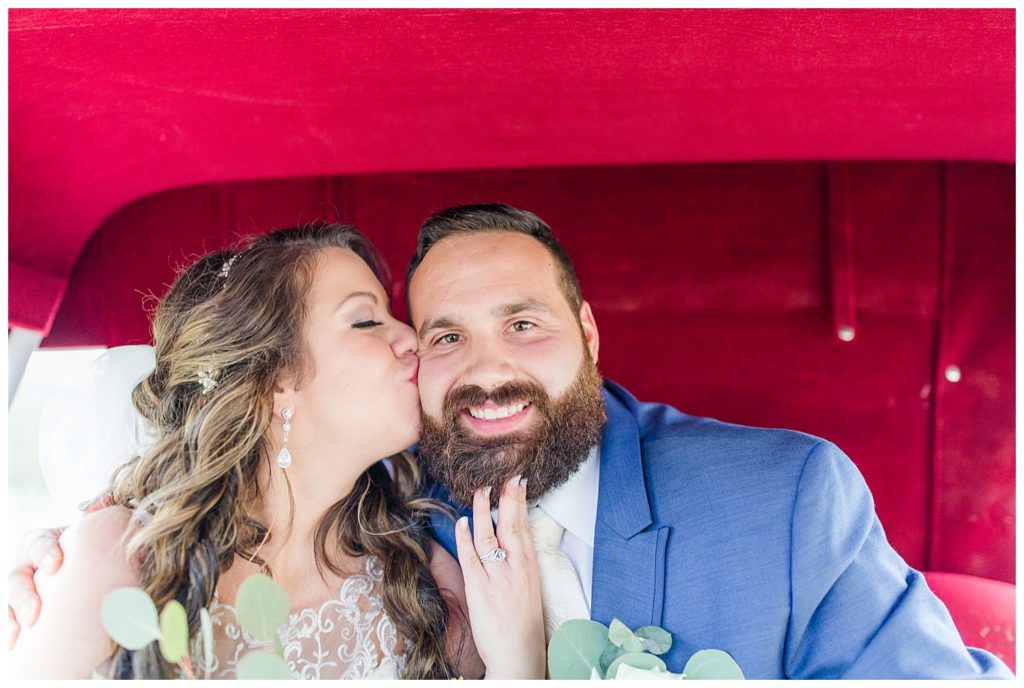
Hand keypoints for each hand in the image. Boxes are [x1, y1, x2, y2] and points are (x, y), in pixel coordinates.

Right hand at [7, 493, 109, 648]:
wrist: (88, 565)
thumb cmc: (92, 546)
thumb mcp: (93, 530)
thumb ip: (99, 516)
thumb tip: (107, 500)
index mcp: (44, 541)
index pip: (38, 542)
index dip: (45, 551)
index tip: (55, 563)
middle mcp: (28, 564)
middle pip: (16, 575)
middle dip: (24, 594)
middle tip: (34, 612)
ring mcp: (23, 588)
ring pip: (10, 599)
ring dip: (14, 615)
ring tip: (26, 628)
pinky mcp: (21, 609)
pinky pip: (10, 620)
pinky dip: (11, 631)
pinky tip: (15, 643)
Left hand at [455, 475, 545, 679]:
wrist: (519, 654)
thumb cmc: (523, 622)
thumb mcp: (529, 586)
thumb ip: (520, 562)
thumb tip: (511, 538)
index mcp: (529, 567)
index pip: (524, 527)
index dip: (520, 502)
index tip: (517, 481)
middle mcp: (516, 568)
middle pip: (510, 525)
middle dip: (506, 498)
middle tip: (502, 476)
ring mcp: (497, 578)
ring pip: (489, 536)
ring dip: (483, 511)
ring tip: (479, 491)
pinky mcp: (480, 590)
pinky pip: (471, 558)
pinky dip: (466, 538)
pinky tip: (463, 522)